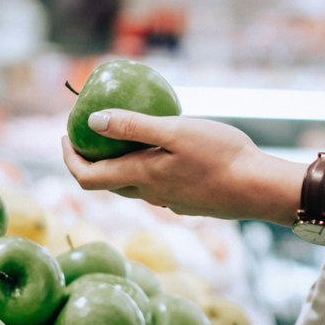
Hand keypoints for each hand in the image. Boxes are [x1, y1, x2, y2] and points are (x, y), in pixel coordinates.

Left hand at [61, 110, 300, 223]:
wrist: (259, 188)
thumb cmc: (221, 155)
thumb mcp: (175, 131)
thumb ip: (133, 126)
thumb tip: (93, 121)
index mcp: (141, 177)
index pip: (87, 178)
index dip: (69, 160)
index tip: (65, 137)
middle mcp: (150, 195)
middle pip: (106, 183)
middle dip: (90, 160)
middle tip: (88, 134)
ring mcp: (170, 202)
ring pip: (133, 186)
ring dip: (119, 165)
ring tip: (124, 138)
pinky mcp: (188, 202)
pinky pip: (157, 186)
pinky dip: (146, 169)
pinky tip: (164, 150)